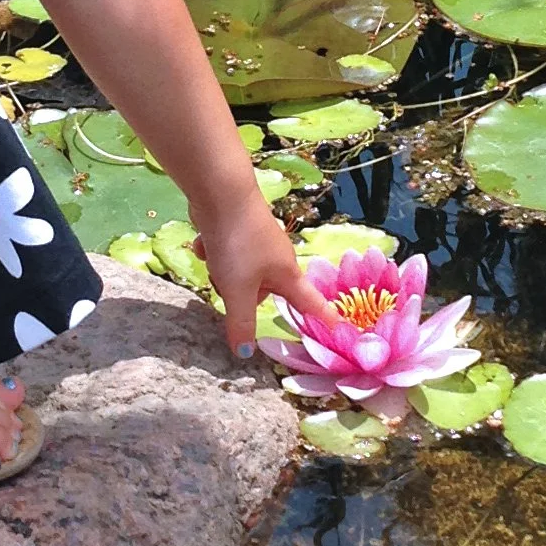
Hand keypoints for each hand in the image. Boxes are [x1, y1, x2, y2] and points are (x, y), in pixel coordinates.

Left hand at [192, 191, 326, 356]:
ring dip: (222, 270)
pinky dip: (213, 248)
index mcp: (287, 275)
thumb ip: (241, 322)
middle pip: (262, 291)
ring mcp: (260, 241)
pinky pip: (226, 250)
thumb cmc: (238, 243)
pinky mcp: (241, 227)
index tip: (340, 330)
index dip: (325, 319)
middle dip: (240, 293)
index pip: (311, 304)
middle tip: (226, 283)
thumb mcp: (237, 290)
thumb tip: (245, 354)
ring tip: (213, 256)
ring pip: (239, 272)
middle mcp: (278, 258)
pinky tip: (205, 241)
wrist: (222, 191)